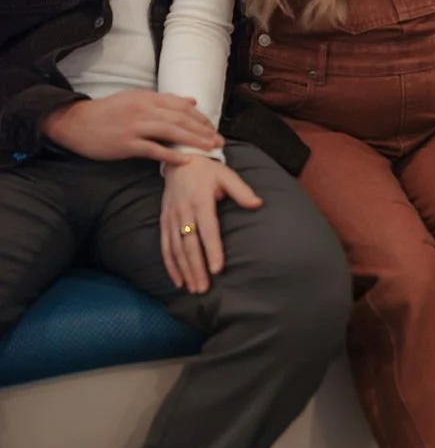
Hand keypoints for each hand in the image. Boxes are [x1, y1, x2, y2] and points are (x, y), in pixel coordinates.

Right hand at [42, 91, 222, 163]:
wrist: (77, 122)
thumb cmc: (108, 112)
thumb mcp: (136, 99)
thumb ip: (164, 100)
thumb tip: (192, 100)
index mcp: (147, 97)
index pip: (181, 106)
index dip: (200, 117)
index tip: (213, 128)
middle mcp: (143, 109)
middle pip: (181, 118)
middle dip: (203, 130)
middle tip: (219, 141)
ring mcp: (135, 126)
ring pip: (171, 131)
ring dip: (194, 140)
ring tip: (210, 149)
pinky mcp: (126, 143)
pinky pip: (153, 149)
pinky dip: (171, 155)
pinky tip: (185, 161)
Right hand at [161, 155, 261, 292]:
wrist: (180, 159)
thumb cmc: (208, 171)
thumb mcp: (227, 175)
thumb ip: (242, 191)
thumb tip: (258, 204)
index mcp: (200, 201)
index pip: (208, 230)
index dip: (213, 250)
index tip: (218, 269)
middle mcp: (184, 211)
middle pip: (189, 245)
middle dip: (196, 268)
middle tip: (204, 289)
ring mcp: (172, 217)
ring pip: (176, 249)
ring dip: (184, 270)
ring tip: (193, 288)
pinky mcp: (164, 221)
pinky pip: (165, 246)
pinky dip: (170, 264)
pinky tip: (178, 280)